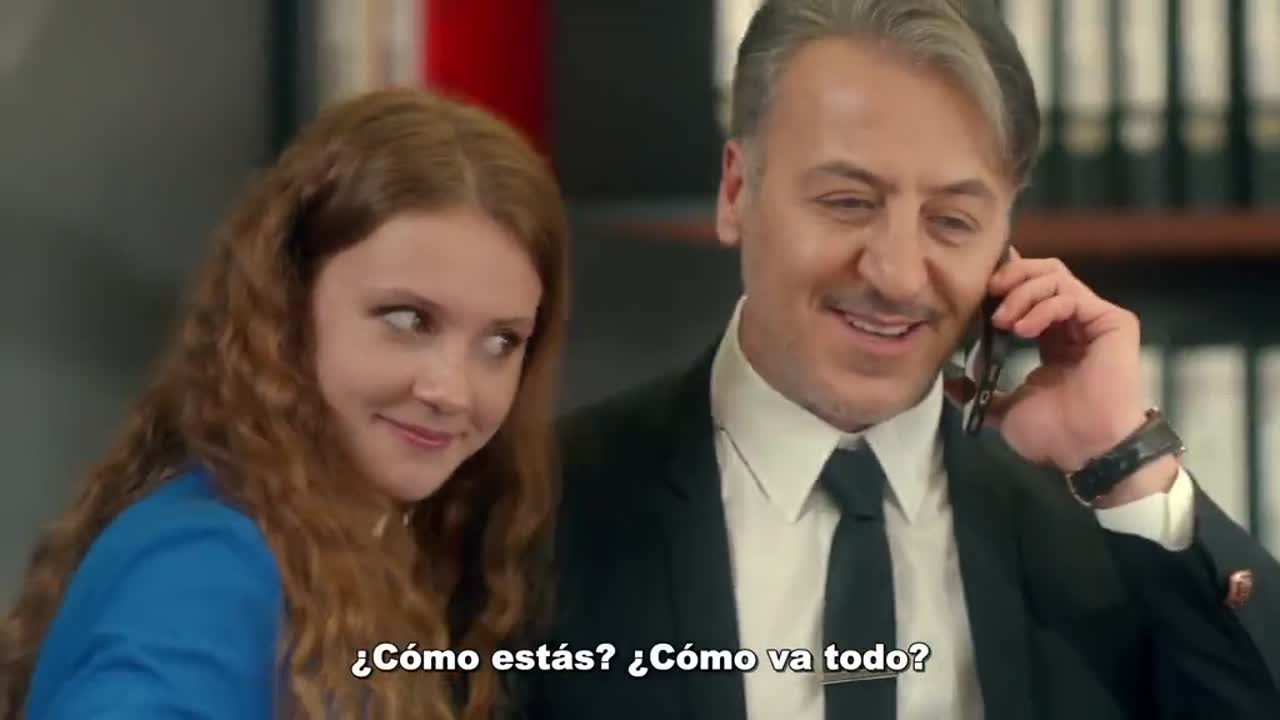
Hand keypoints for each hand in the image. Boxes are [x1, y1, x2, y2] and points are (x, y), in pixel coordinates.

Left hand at [943, 249, 1177, 504]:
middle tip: (988, 294)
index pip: (1029, 291)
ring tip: (1003, 320)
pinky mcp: (1113, 322)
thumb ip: (981, 391)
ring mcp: (1094, 320)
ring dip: (1022, 292)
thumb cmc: (1056, 435)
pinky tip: (1022, 329)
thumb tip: (951, 383)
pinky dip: (1042, 306)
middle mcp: (1074, 323)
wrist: (1088, 451)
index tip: (977, 291)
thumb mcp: (1006, 409)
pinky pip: (1072, 297)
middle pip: (1044, 272)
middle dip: (1011, 276)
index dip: (1003, 282)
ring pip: (1056, 277)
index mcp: (1052, 338)